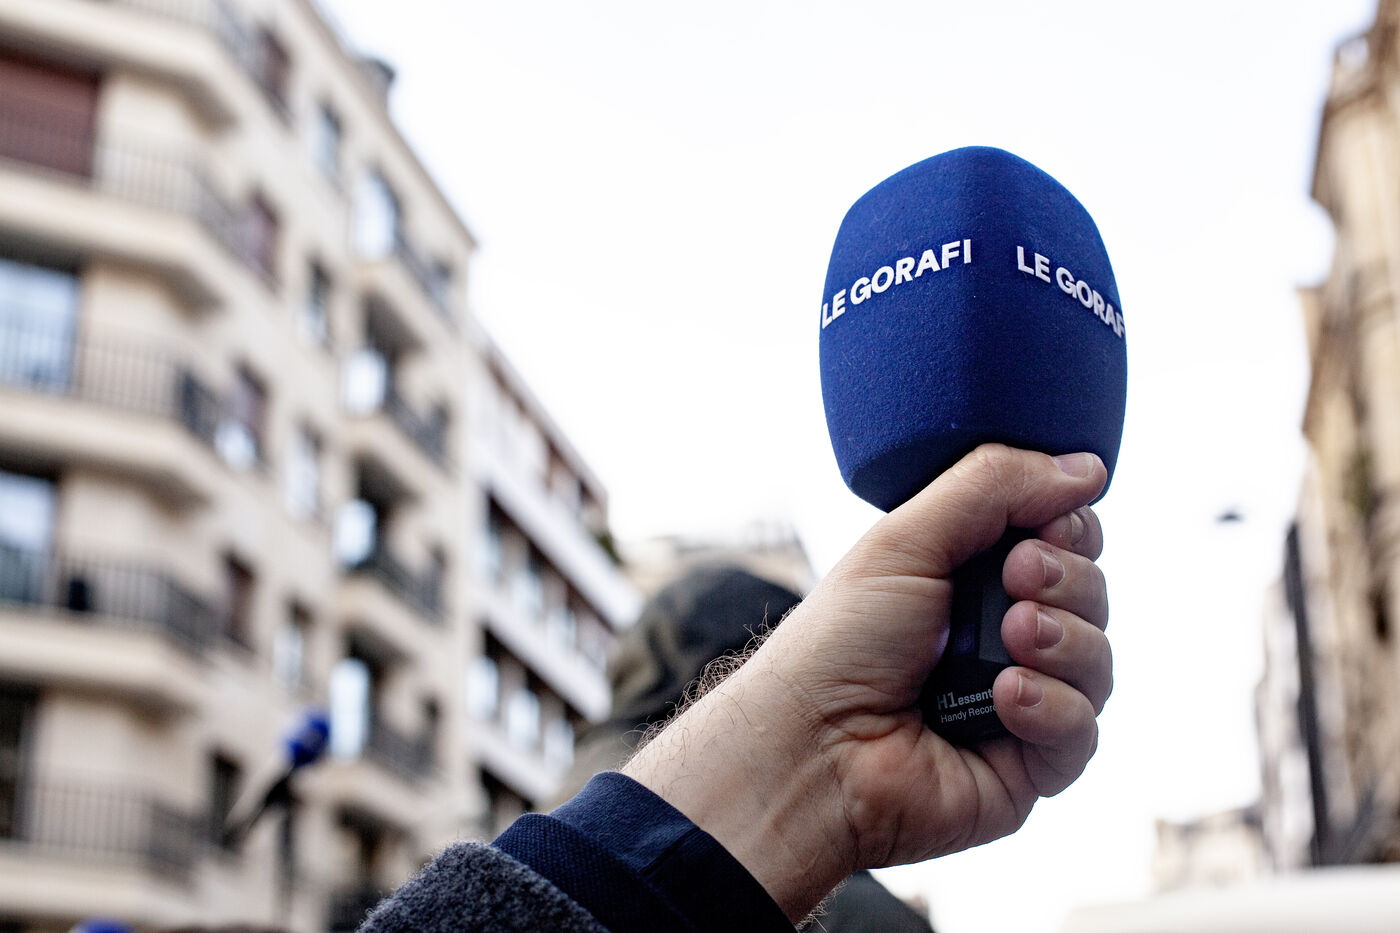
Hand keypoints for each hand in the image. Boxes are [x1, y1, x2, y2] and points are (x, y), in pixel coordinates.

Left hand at [622, 445, 1111, 920]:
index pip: (1063, 539)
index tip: (1039, 528)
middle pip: (1091, 592)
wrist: (812, 745)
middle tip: (1014, 580)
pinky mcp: (1027, 764)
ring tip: (1010, 638)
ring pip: (1098, 660)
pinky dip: (1052, 707)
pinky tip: (1004, 700)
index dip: (1067, 528)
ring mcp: (1019, 701)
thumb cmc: (841, 641)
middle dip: (1066, 579)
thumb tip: (1085, 467)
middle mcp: (1000, 636)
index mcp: (970, 578)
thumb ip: (994, 486)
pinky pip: (1083, 731)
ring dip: (1064, 639)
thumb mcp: (907, 538)